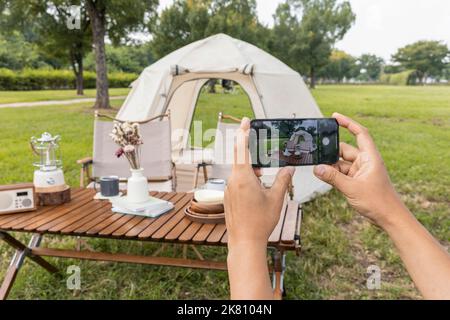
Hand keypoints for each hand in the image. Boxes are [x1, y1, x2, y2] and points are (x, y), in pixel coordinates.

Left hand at [224, 118, 294, 246]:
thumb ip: (282, 180)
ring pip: (239, 170)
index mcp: (243, 177)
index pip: (241, 148)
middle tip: (258, 143)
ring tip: (263, 175)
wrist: (244, 241)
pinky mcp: (228, 197)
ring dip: (250, 168)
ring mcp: (228, 189)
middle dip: (250, 150)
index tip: (245, 121)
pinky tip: (257, 187)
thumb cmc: (260, 221)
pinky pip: (237, 181)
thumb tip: (289, 168)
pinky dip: (246, 178)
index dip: (243, 132)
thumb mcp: (276, 198)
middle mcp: (232, 180)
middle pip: (240, 157)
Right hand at [313, 113, 403, 228]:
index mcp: (370, 157)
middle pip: (345, 149)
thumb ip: (332, 177)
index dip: (348, 123)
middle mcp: (365, 162)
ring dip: (330, 165)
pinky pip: (341, 173)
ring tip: (317, 167)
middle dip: (331, 150)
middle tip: (316, 149)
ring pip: (341, 163)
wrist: (390, 218)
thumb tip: (317, 168)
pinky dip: (333, 174)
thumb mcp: (352, 188)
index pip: (360, 133)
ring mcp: (361, 171)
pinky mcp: (356, 181)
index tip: (335, 116)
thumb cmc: (379, 202)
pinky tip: (323, 175)